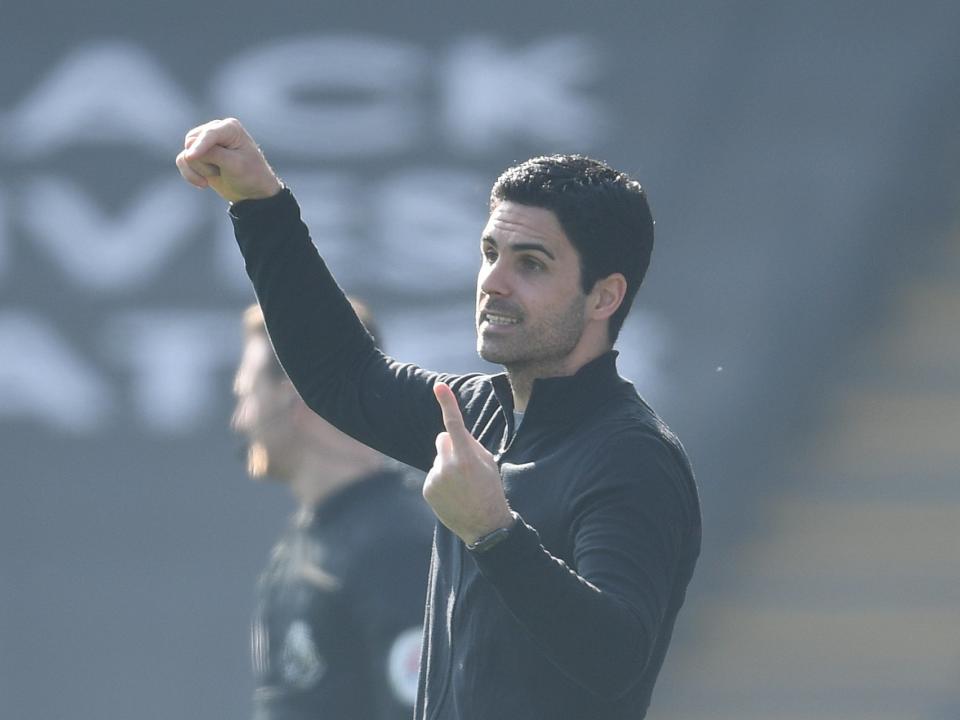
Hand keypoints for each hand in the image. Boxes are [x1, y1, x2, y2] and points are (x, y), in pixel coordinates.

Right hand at [175, 118, 282, 202]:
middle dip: (205, 162)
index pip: (209, 135)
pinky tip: (204, 183)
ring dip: (200, 170)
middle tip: (223, 170)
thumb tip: (188, 150)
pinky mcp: (197, 154)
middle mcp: (215, 129)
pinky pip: (182, 162)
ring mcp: (204, 141)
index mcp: (230, 128)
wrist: (252, 192)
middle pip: (192, 143)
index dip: (199, 146)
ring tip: (219, 173)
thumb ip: (213, 154)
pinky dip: (191, 175)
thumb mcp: (235, 165)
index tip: (191, 157)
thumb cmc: (250, 175)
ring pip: (186, 155)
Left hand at [423, 383, 513, 544]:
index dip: (447, 403)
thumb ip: (471, 444)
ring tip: (462, 486)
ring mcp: (435, 479)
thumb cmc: (490, 490)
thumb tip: (452, 433)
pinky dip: (441, 480)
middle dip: (452, 446)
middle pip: (443, 439)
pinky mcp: (427, 489)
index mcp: (466, 458)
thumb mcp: (488, 463)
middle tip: (467, 466)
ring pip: (438, 458)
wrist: (485, 527)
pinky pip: (433, 474)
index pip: (454, 424)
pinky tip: (454, 494)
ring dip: (447, 465)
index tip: (439, 386)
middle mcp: (447, 466)